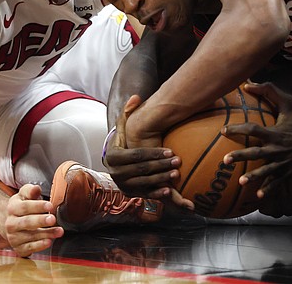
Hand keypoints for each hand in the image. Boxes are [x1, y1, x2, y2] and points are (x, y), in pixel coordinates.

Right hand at [2, 184, 62, 256]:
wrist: (9, 223)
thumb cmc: (22, 207)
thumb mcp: (24, 195)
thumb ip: (30, 191)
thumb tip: (36, 189)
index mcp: (13, 208)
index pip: (25, 207)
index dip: (38, 206)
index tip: (50, 206)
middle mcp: (11, 224)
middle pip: (26, 222)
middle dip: (40, 220)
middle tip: (53, 219)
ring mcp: (13, 237)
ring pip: (30, 236)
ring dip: (46, 234)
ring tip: (59, 231)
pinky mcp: (18, 248)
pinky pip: (28, 248)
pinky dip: (39, 246)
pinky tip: (49, 242)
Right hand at [110, 95, 193, 210]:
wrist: (116, 162)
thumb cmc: (124, 141)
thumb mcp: (123, 126)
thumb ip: (128, 111)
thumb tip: (136, 97)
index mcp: (113, 156)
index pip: (136, 155)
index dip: (154, 153)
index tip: (171, 150)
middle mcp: (115, 173)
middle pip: (142, 169)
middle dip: (161, 165)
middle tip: (178, 161)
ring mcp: (122, 184)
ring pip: (144, 182)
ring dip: (162, 179)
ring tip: (177, 173)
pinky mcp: (129, 193)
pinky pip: (144, 194)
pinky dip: (157, 193)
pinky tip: (169, 190)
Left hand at [222, 82, 291, 198]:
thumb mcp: (289, 103)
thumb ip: (270, 92)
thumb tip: (248, 84)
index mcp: (275, 133)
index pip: (253, 129)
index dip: (238, 129)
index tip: (224, 130)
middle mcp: (277, 148)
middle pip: (255, 153)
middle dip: (240, 156)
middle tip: (225, 159)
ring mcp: (283, 162)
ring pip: (265, 171)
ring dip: (253, 177)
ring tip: (240, 182)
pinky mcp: (288, 173)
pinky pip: (276, 183)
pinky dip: (268, 190)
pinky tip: (257, 197)